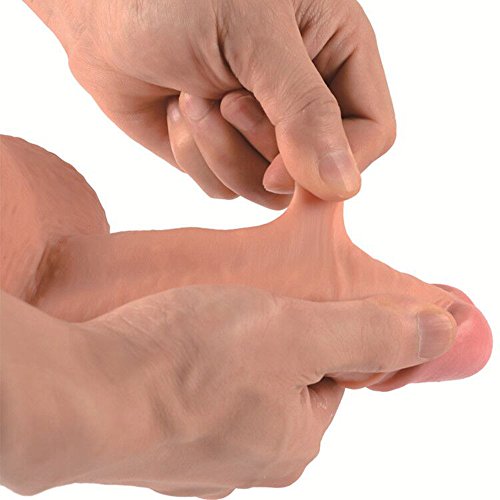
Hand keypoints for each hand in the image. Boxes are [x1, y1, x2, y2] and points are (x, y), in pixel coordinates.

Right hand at [1, 287, 454, 496]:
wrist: (74, 398)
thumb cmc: (184, 362)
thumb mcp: (291, 330)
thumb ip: (368, 331)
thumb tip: (444, 330)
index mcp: (291, 440)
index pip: (332, 377)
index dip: (320, 330)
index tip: (295, 302)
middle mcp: (251, 459)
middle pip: (284, 382)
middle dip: (273, 338)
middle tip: (241, 304)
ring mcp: (201, 458)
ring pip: (239, 388)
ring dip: (230, 350)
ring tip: (202, 322)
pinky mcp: (161, 443)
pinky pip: (198, 397)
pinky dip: (195, 368)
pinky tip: (173, 348)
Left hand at [26, 0, 394, 205]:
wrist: (102, 12)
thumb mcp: (253, 36)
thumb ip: (305, 111)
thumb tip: (345, 186)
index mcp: (336, 54)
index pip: (372, 134)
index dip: (332, 161)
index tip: (278, 168)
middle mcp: (304, 98)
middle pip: (316, 171)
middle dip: (260, 147)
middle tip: (222, 99)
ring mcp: (262, 130)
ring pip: (267, 190)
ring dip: (221, 153)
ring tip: (190, 98)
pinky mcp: (223, 152)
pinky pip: (226, 189)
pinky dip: (196, 158)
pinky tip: (175, 111)